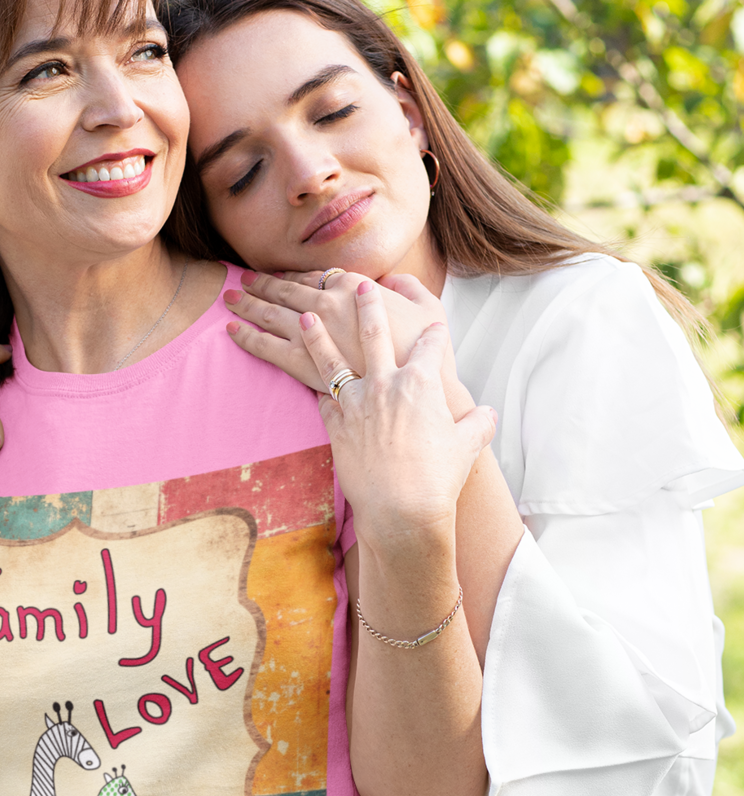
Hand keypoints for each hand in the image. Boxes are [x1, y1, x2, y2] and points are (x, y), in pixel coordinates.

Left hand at [224, 267, 448, 387]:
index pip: (317, 276)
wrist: (415, 396)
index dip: (296, 274)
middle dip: (263, 283)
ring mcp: (312, 334)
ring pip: (271, 312)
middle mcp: (328, 305)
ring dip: (248, 302)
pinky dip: (245, 335)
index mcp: (356, 288)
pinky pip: (265, 347)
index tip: (282, 274)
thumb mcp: (430, 310)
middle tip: (245, 279)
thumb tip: (392, 281)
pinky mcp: (301, 365)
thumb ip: (409, 289)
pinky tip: (230, 329)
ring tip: (231, 296)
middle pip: (287, 290)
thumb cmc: (427, 355)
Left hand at [301, 280, 495, 551]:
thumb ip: (478, 424)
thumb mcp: (467, 446)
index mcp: (421, 383)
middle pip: (374, 333)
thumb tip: (488, 414)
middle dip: (369, 306)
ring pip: (332, 359)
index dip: (434, 334)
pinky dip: (319, 390)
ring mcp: (356, 403)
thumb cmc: (437, 478)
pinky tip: (310, 382)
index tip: (433, 326)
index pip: (430, 346)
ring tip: (306, 315)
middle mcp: (385, 384)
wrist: (400, 509)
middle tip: (361, 286)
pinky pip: (323, 400)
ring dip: (318, 335)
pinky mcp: (335, 425)